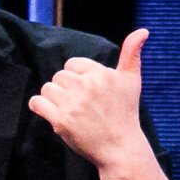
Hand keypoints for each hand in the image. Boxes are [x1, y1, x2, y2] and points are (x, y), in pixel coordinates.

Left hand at [29, 28, 150, 172]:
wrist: (121, 149)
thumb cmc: (126, 114)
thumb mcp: (132, 81)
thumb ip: (132, 53)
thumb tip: (143, 30)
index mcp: (100, 74)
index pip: (72, 64)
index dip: (78, 78)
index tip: (87, 93)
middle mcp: (86, 86)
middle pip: (59, 76)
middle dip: (66, 89)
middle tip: (80, 105)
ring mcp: (72, 103)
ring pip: (47, 88)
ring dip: (54, 99)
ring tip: (70, 111)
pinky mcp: (61, 120)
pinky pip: (37, 103)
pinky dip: (40, 107)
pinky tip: (52, 114)